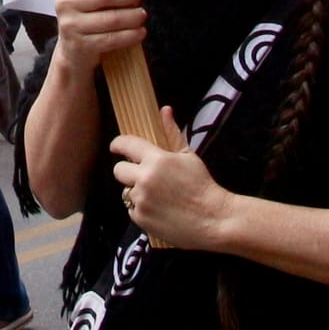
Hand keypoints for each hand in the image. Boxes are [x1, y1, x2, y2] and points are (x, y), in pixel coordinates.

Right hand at [52, 0, 144, 73]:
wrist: (72, 50)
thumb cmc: (85, 14)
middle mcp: (64, 3)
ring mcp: (71, 25)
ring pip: (113, 18)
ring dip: (133, 16)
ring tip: (141, 15)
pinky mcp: (81, 45)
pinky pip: (113, 38)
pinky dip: (131, 35)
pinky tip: (140, 32)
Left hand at [111, 106, 232, 249]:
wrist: (212, 220)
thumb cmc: (202, 185)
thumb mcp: (188, 156)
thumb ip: (172, 133)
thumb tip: (165, 110)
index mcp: (156, 160)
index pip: (126, 145)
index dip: (118, 144)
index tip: (116, 147)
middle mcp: (144, 179)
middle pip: (118, 170)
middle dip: (127, 171)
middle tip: (142, 175)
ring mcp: (141, 200)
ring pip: (126, 191)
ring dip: (136, 191)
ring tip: (158, 196)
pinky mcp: (140, 219)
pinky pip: (132, 209)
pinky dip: (141, 209)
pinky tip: (159, 209)